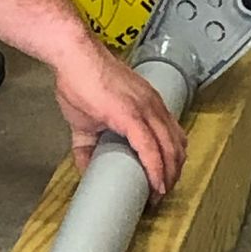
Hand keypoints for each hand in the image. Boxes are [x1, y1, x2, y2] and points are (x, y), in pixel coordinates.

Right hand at [54, 39, 185, 196]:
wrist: (73, 57)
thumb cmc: (79, 80)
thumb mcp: (86, 121)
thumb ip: (87, 146)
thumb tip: (86, 169)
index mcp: (148, 105)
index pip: (172, 136)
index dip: (172, 161)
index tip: (164, 180)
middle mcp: (153, 107)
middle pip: (177, 147)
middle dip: (173, 174)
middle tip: (161, 194)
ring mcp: (145, 111)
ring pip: (169, 150)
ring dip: (168, 176)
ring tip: (158, 194)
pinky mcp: (131, 116)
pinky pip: (150, 149)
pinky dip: (156, 169)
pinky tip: (155, 184)